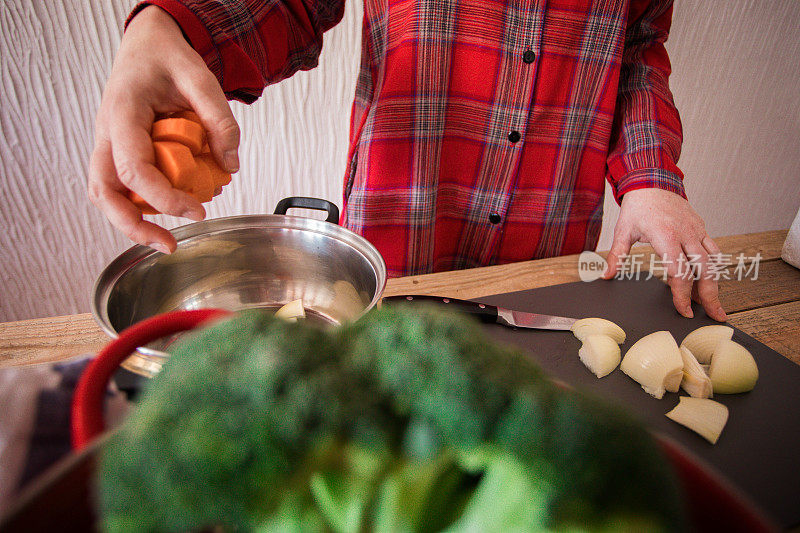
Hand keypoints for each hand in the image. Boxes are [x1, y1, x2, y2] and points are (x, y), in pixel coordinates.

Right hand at [88, 6, 239, 253]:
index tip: (196, 210)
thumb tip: (230, 165)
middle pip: (103, 191)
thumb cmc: (168, 58)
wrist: (147, 45)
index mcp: (123, 112)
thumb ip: (220, 120)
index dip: (162, 197)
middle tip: (169, 245)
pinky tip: (171, 211)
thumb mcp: (201, 78)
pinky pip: (120, 187)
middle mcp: (107, 132)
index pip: (133, 168)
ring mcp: (108, 144)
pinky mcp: (118, 153)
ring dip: (132, 221)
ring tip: (168, 239)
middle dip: (132, 225)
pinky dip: (140, 205)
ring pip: (104, 194)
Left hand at [602, 188, 727, 321]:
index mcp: (666, 237)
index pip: (680, 272)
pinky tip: (711, 280)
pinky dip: (714, 267)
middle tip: (715, 315)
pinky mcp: (701, 227)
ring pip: (713, 261)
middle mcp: (685, 234)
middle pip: (704, 270)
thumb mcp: (622, 230)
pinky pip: (714, 250)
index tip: (683, 310)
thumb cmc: (637, 205)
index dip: (682, 294)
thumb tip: (605, 275)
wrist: (652, 180)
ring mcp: (696, 230)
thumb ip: (616, 255)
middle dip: (709, 295)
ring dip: (715, 284)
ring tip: (713, 303)